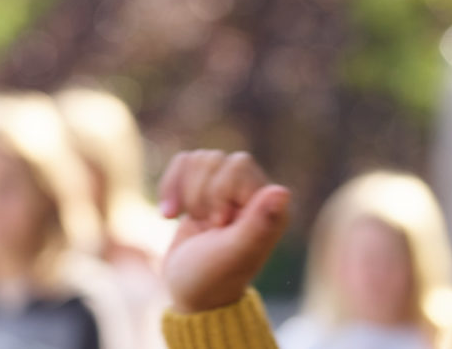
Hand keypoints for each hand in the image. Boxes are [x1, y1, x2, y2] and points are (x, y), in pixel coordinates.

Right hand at [158, 150, 290, 312]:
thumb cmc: (213, 278)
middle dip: (201, 194)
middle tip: (209, 227)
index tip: (219, 225)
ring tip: (196, 223)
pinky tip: (169, 215)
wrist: (189, 291)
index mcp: (270, 206)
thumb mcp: (234, 253)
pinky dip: (170, 187)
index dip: (219, 192)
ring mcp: (228, 189)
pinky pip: (183, 162)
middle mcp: (253, 193)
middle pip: (216, 159)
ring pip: (199, 159)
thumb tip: (282, 192)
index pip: (238, 165)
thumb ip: (257, 223)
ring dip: (187, 194)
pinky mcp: (204, 188)